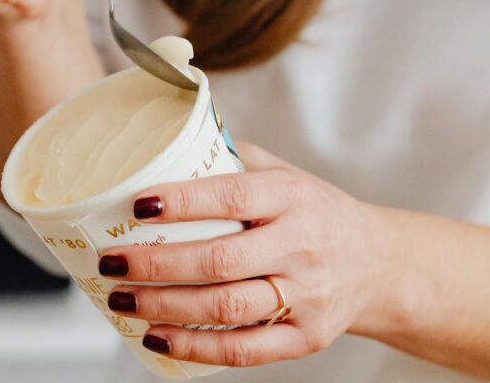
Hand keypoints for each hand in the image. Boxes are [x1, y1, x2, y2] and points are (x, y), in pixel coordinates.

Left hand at [97, 141, 388, 368]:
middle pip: (220, 260)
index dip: (183, 201)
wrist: (376, 263)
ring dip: (166, 306)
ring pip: (227, 307)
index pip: (232, 195)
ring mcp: (305, 296)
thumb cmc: (315, 211)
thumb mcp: (286, 173)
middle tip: (112, 261)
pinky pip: (244, 349)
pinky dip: (195, 345)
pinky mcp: (305, 338)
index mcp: (292, 196)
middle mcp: (300, 245)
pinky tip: (157, 335)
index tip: (139, 204)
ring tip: (122, 298)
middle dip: (158, 264)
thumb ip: (235, 159)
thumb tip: (172, 139)